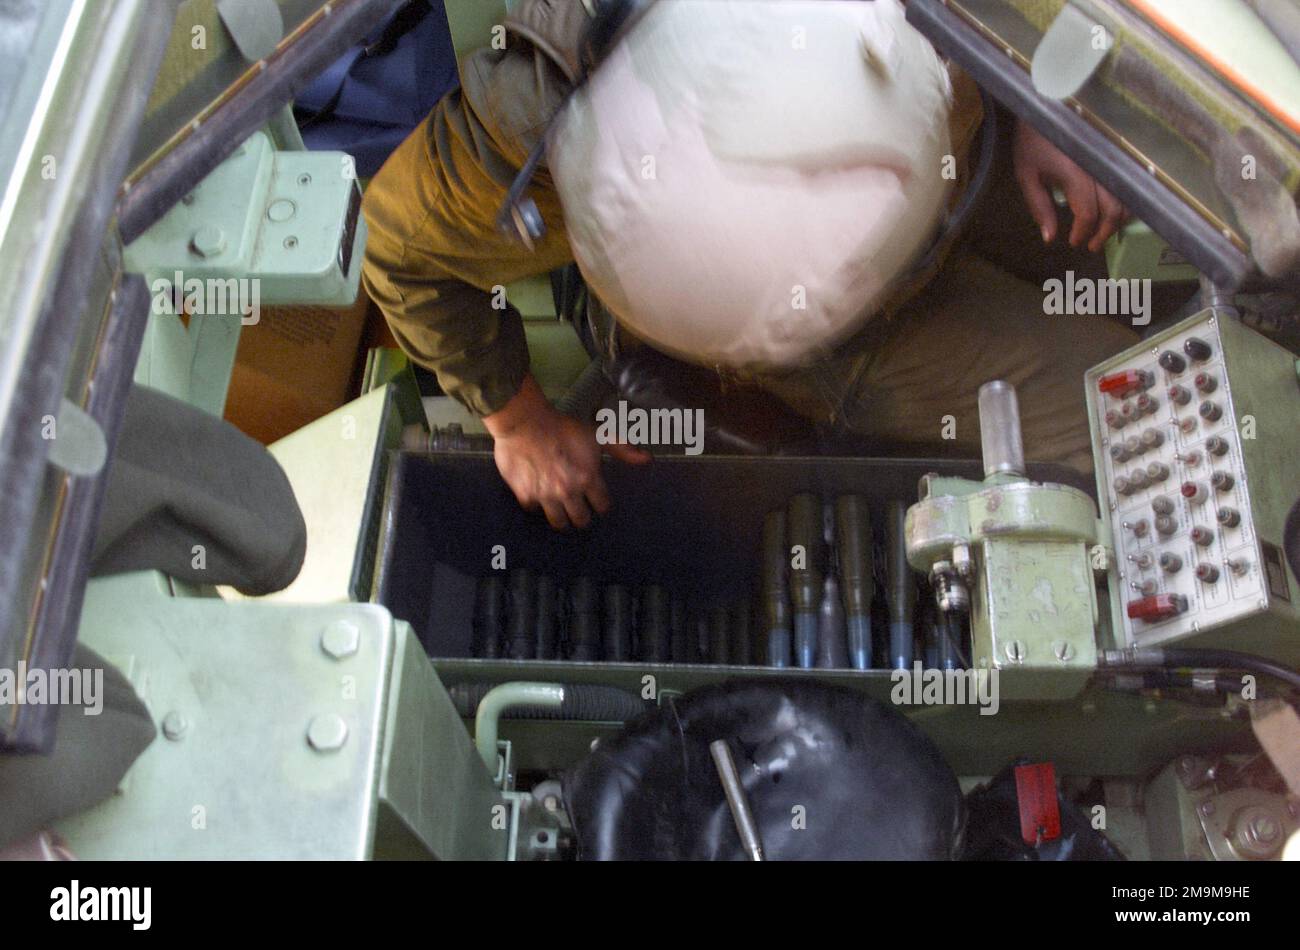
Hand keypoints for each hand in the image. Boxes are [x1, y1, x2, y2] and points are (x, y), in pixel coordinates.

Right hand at [483, 375, 649, 529]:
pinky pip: (534, 510)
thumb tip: (647, 458)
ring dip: (562, 517)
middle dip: (582, 515)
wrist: (525, 421)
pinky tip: (538, 495)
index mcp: (588, 479)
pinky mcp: (526, 495)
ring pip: (559, 523)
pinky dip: (537, 505)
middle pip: (582, 521)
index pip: (602, 507)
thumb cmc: (562, 427)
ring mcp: (546, 496)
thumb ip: (621, 448)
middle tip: (578, 506)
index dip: (601, 504)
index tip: (596, 499)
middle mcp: (569, 492)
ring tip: (561, 508)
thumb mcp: (596, 434)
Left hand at [1013, 119, 1127, 252]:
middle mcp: (1099, 167)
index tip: (1074, 242)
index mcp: (1076, 172)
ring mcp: (1111, 160)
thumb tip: (1050, 239)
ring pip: (1127, 197)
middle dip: (1104, 232)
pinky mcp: (1116, 156)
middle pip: (1114, 208)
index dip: (1083, 232)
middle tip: (1092, 246)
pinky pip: (1129, 184)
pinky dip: (1125, 203)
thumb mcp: (1027, 175)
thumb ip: (1039, 207)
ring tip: (1103, 233)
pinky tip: (1113, 213)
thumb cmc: (1034, 140)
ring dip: (1118, 220)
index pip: (1088, 212)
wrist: (1049, 104)